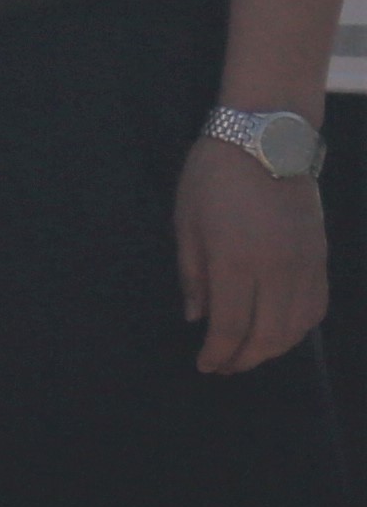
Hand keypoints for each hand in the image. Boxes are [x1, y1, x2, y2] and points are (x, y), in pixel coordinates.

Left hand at [182, 140, 328, 375]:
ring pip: (297, 327)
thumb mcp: (186, 223)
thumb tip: (196, 319)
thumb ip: (192, 276)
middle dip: (245, 359)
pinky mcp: (321, 258)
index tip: (205, 366)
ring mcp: (305, 266)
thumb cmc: (213, 177)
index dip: (218, 354)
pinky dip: (299, 328)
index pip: (231, 327)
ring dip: (273, 349)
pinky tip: (281, 331)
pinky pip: (316, 307)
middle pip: (268, 337)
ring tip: (249, 353)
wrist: (267, 140)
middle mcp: (276, 270)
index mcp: (235, 262)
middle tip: (225, 367)